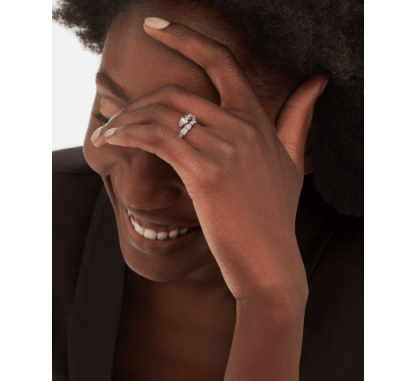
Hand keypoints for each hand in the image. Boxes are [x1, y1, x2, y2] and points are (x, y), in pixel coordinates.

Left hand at [92, 18, 326, 308]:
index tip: (155, 24)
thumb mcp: (293, 162)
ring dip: (126, 119)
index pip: (222, 61)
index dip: (186, 37)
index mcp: (258, 120)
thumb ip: (298, 119)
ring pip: (162, 113)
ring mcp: (225, 148)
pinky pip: (157, 138)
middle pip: (176, 92)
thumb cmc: (275, 215)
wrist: (269, 260)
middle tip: (116, 119)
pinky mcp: (206, 172)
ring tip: (106, 133)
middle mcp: (242, 126)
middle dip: (137, 103)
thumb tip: (317, 82)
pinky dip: (128, 134)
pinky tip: (111, 140)